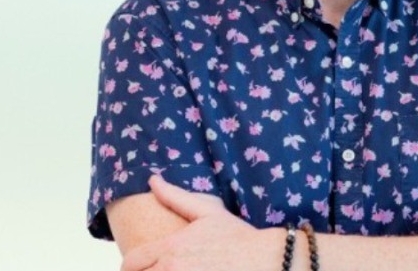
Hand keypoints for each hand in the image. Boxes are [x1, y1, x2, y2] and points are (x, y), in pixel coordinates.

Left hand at [121, 176, 278, 270]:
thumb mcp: (207, 212)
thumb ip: (175, 197)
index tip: (136, 266)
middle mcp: (172, 270)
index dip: (129, 265)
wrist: (264, 260)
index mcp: (171, 248)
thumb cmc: (237, 236)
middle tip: (155, 269)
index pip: (130, 263)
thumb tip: (153, 180)